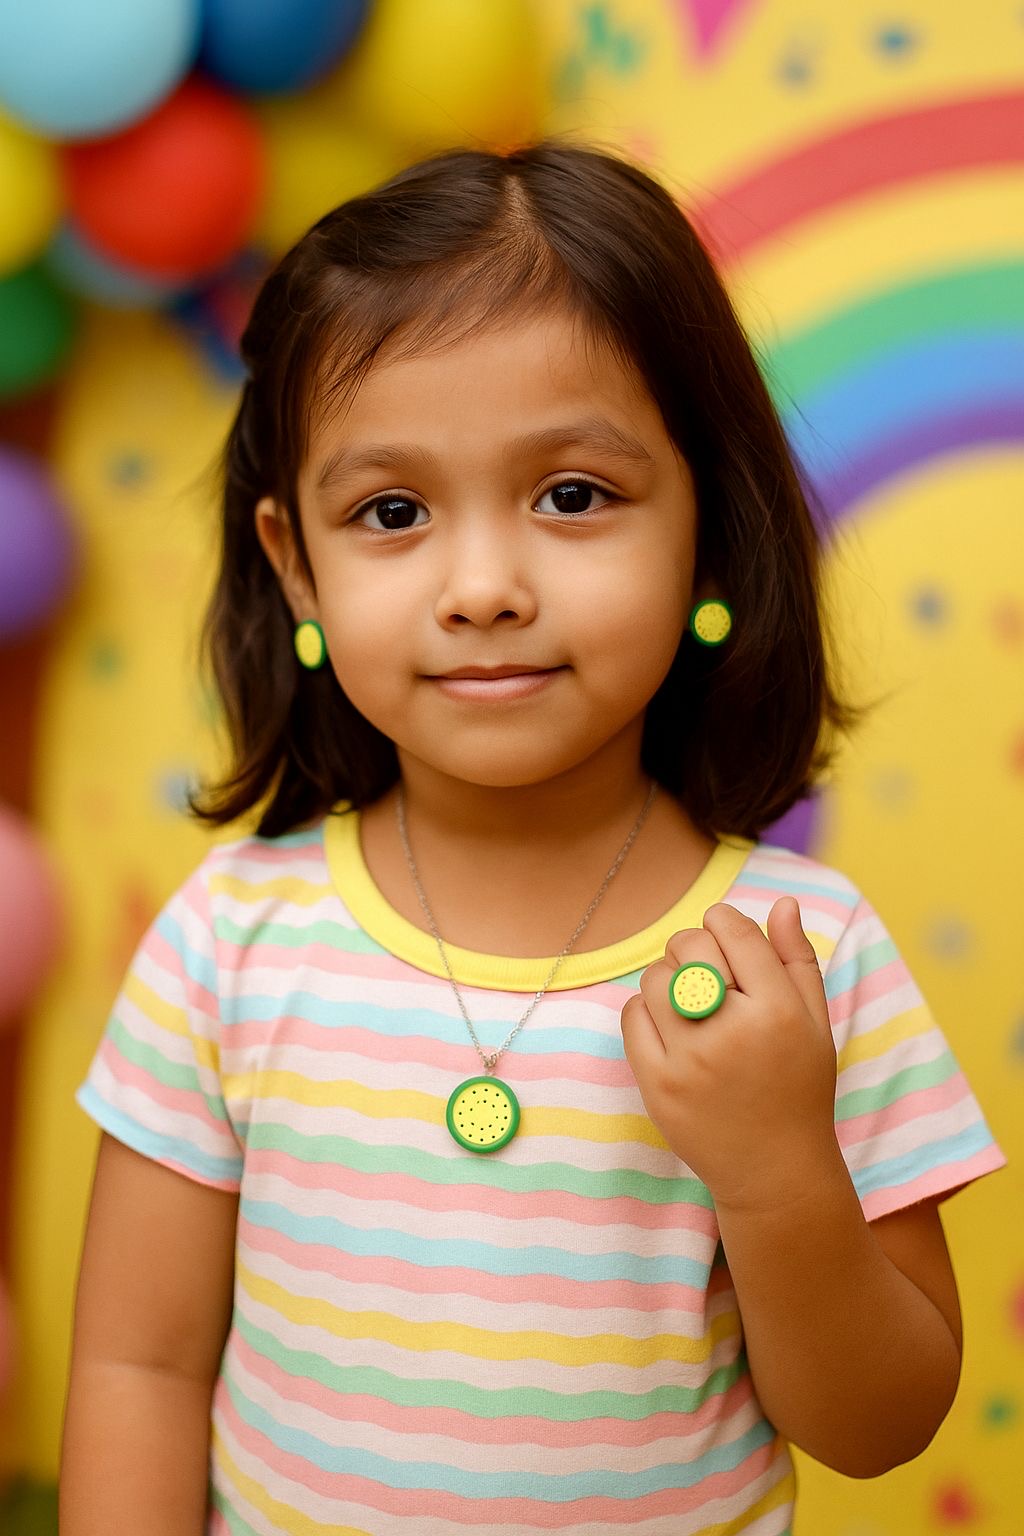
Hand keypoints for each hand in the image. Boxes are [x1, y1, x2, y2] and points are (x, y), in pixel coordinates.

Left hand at [621, 898, 839, 1212]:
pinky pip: (632, 1016)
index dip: (724, 923)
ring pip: (655, 978)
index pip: (733, 930)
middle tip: (707, 970)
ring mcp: (690, 1061)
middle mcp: (733, 1032)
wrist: (774, 1170)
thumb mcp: (814, 1022)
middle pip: (689, 947)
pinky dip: (646, 1010)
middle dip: (695, 947)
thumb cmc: (798, 1088)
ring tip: (690, 1001)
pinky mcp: (658, 1085)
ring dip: (669, 978)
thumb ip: (797, 958)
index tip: (727, 938)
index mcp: (779, 1011)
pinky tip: (671, 1027)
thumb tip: (782, 902)